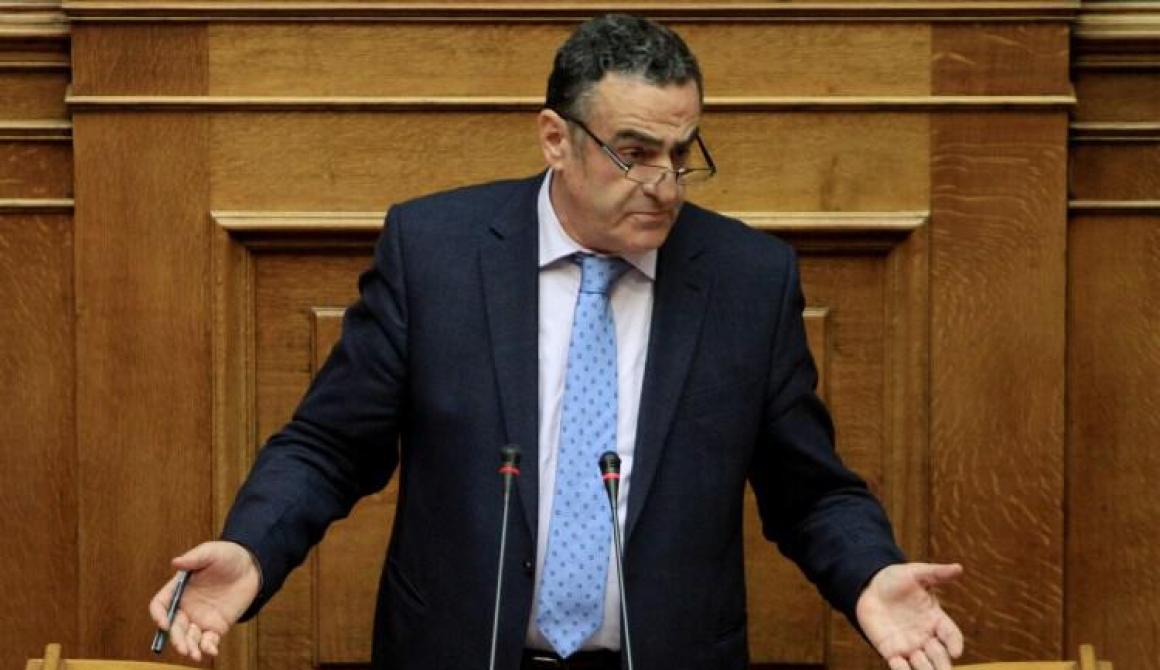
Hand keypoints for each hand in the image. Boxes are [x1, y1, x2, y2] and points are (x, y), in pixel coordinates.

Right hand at [148, 541, 261, 661]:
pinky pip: (208, 641)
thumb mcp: (211, 552)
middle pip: (173, 627)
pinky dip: (208, 648)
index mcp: (178, 589)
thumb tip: (176, 562)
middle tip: (183, 647)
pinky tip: (211, 651)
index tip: (165, 624)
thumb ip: (194, 558)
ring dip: (189, 648)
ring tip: (194, 655)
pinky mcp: (217, 626)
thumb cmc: (228, 555)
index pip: (160, 605)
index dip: (158, 615)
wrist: (252, 566)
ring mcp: (200, 618)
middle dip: (175, 639)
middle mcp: (186, 607)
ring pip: (188, 638)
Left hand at [855, 562, 963, 669]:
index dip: (954, 643)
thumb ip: (936, 573)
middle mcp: (926, 636)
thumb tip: (958, 567)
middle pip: (940, 656)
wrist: (869, 587)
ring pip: (923, 666)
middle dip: (943, 665)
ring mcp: (909, 646)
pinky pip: (899, 667)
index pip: (951, 634)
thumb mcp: (916, 573)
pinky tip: (901, 667)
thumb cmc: (896, 579)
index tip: (956, 651)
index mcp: (936, 619)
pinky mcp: (891, 652)